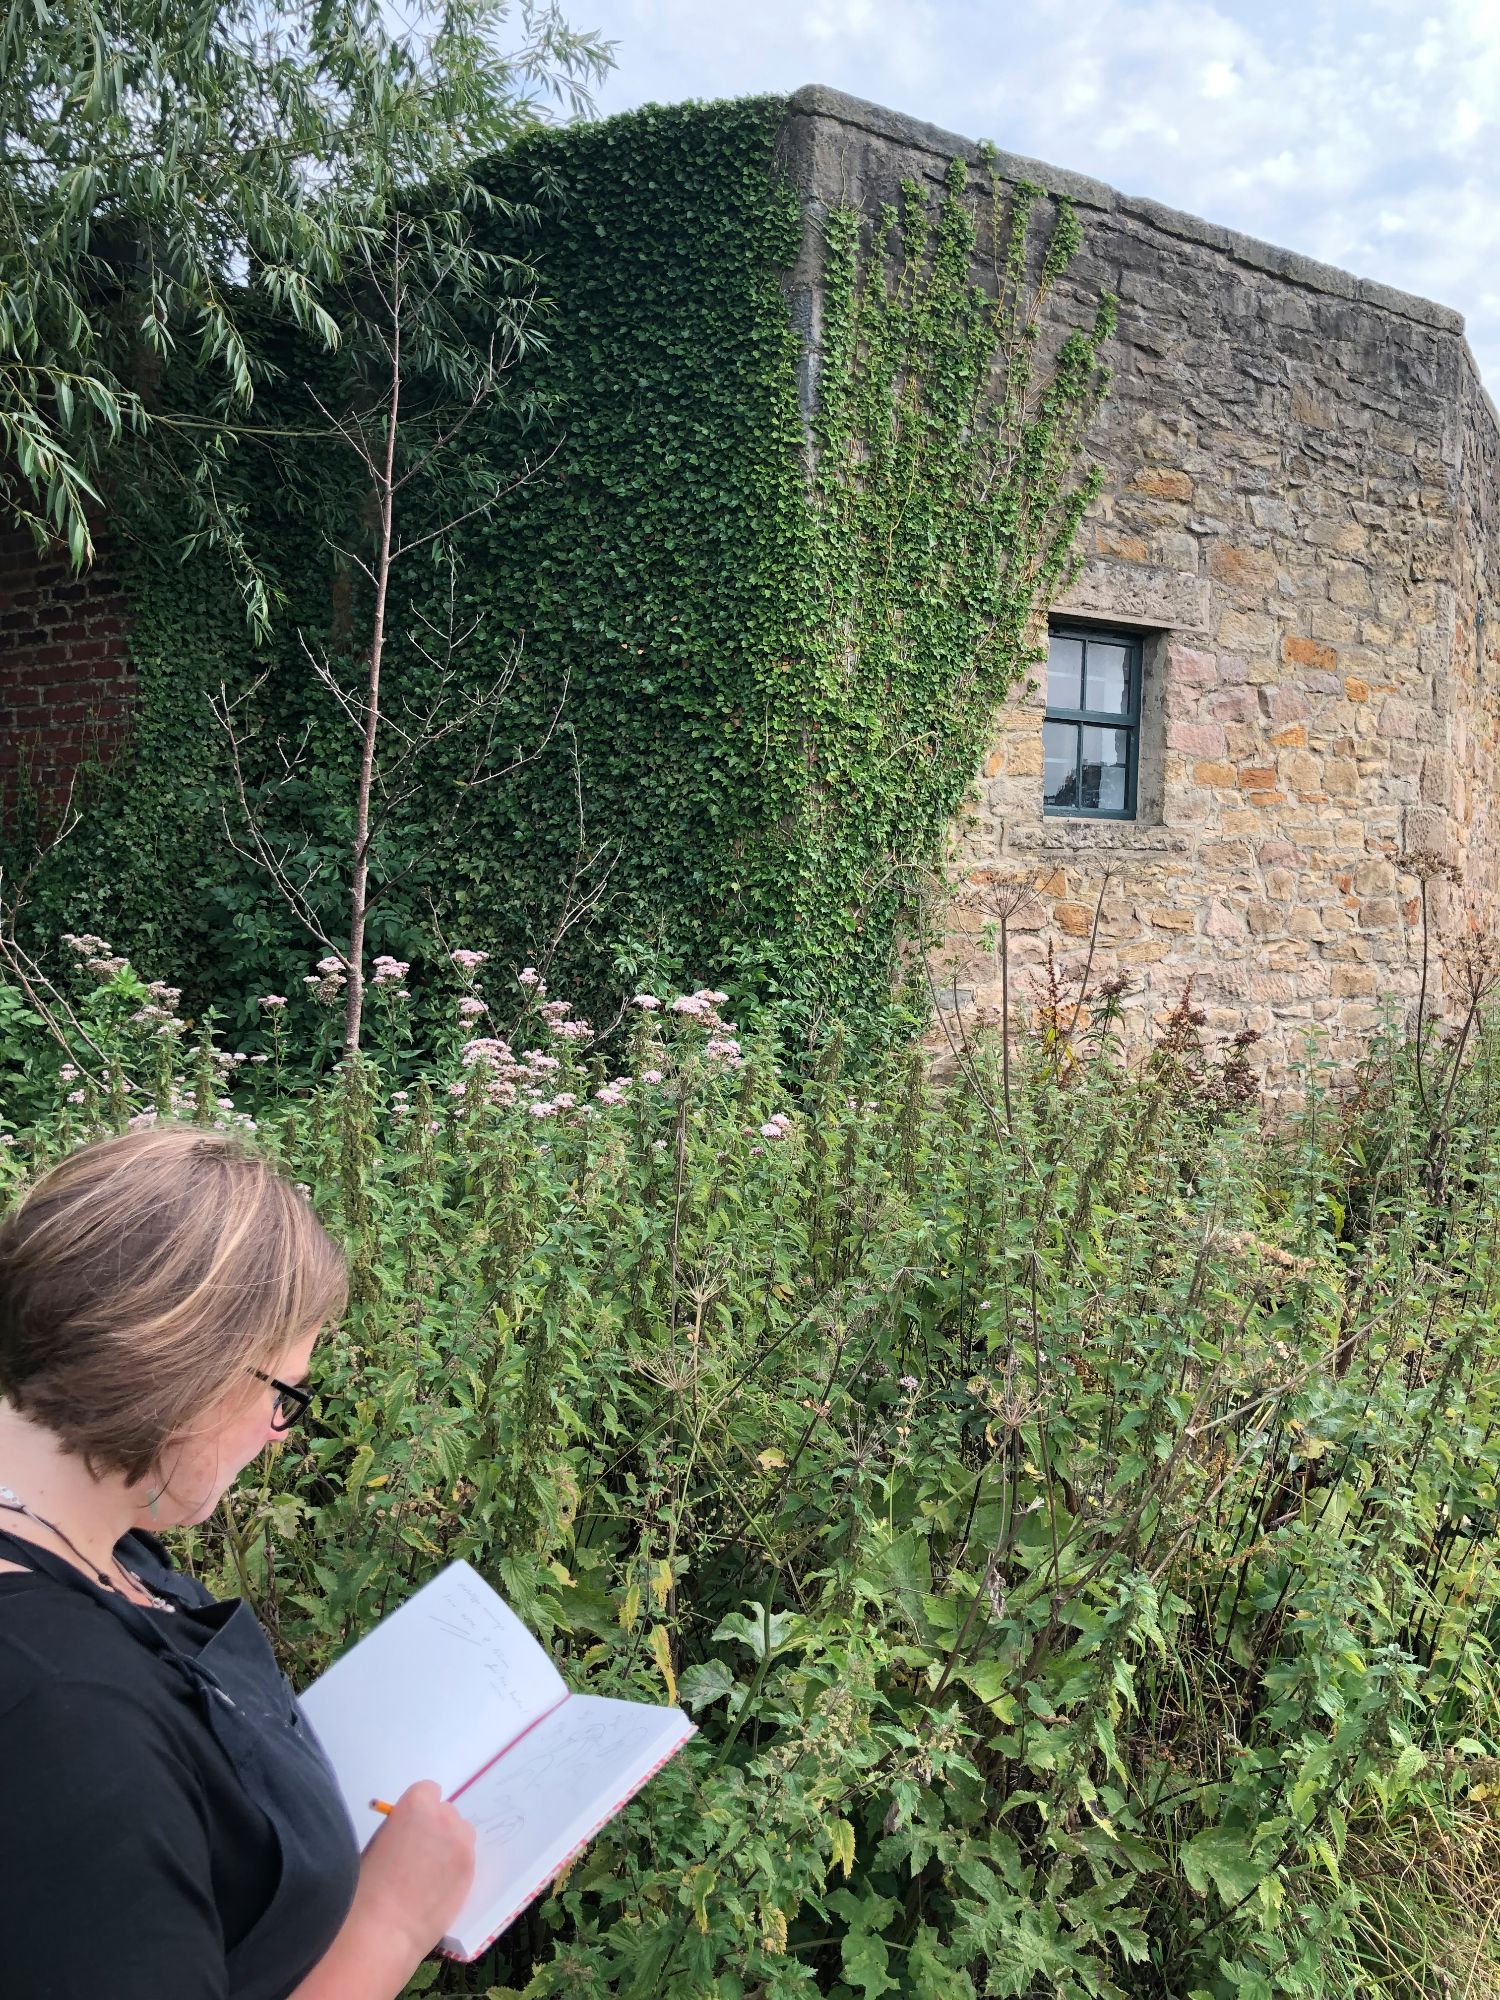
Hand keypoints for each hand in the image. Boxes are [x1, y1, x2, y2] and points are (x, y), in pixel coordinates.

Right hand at [352, 1780, 476, 1959]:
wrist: (382, 1928)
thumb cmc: (367, 1885)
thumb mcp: (377, 1841)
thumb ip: (399, 1827)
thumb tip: (410, 1831)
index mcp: (417, 1803)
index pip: (428, 1791)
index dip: (418, 1810)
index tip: (410, 1828)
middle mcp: (445, 1817)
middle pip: (447, 1813)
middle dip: (435, 1828)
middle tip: (419, 1855)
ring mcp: (462, 1844)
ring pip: (461, 1834)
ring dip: (450, 1845)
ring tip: (430, 1874)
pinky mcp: (471, 1870)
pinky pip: (466, 1859)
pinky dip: (455, 1868)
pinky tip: (438, 1889)